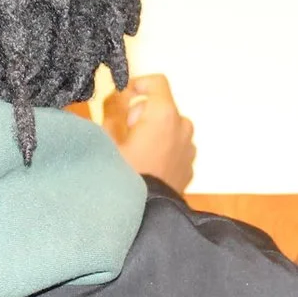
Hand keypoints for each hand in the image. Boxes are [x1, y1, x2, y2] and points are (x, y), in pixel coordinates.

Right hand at [105, 73, 196, 189]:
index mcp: (164, 114)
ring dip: (154, 132)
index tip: (124, 98)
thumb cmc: (123, 174)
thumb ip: (110, 112)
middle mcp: (183, 126)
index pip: (157, 82)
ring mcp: (190, 148)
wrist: (145, 214)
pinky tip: (147, 167)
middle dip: (142, 113)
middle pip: (162, 106)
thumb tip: (115, 100)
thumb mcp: (107, 140)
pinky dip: (163, 149)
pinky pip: (176, 148)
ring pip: (170, 128)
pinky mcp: (190, 167)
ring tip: (136, 153)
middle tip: (124, 132)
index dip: (138, 84)